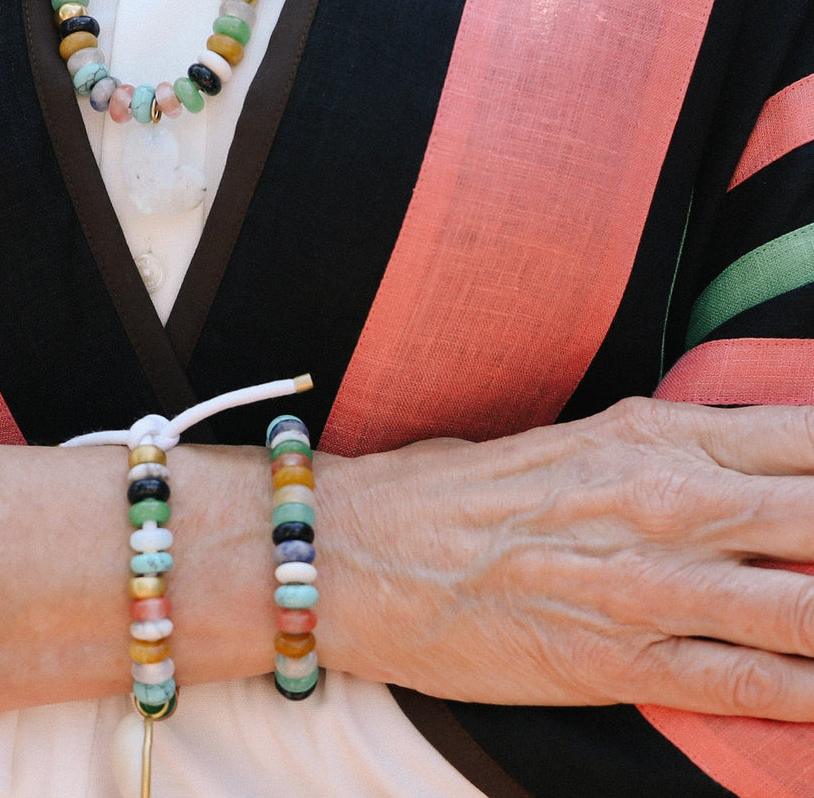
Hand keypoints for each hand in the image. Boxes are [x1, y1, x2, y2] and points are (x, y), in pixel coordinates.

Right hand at [318, 397, 813, 717]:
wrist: (360, 552)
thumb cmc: (458, 492)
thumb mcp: (574, 440)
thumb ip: (669, 449)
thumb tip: (747, 465)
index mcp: (652, 434)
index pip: (808, 434)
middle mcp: (667, 501)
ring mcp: (649, 586)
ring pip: (809, 609)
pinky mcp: (620, 663)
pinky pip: (750, 685)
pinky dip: (806, 695)